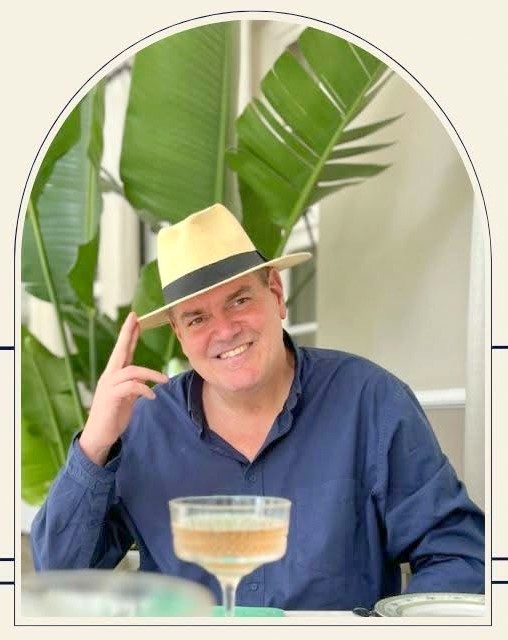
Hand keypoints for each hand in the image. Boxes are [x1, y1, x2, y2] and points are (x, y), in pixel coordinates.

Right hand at [79, 312, 168, 464]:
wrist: (99, 436)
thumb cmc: (113, 416)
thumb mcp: (127, 398)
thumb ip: (134, 386)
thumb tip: (144, 379)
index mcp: (114, 375)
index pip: (123, 351)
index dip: (129, 335)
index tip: (135, 318)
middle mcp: (109, 376)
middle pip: (119, 351)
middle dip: (128, 334)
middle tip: (135, 318)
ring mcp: (108, 386)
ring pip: (131, 370)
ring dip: (150, 373)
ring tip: (164, 380)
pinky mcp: (110, 397)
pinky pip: (130, 387)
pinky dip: (143, 389)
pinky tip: (151, 396)